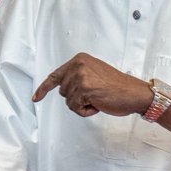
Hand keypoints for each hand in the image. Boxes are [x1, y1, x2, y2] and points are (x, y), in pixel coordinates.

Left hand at [32, 53, 150, 117]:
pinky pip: (75, 108)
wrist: (135, 93)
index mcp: (79, 59)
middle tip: (95, 95)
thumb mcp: (94, 74)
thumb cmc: (117, 87)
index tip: (36, 98)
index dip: (44, 89)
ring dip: (82, 105)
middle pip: (63, 92)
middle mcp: (78, 65)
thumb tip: (61, 86)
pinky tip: (98, 104)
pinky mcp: (84, 89)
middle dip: (77, 98)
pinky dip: (86, 111)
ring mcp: (80, 76)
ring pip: (68, 101)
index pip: (55, 76)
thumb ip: (77, 76)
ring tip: (99, 99)